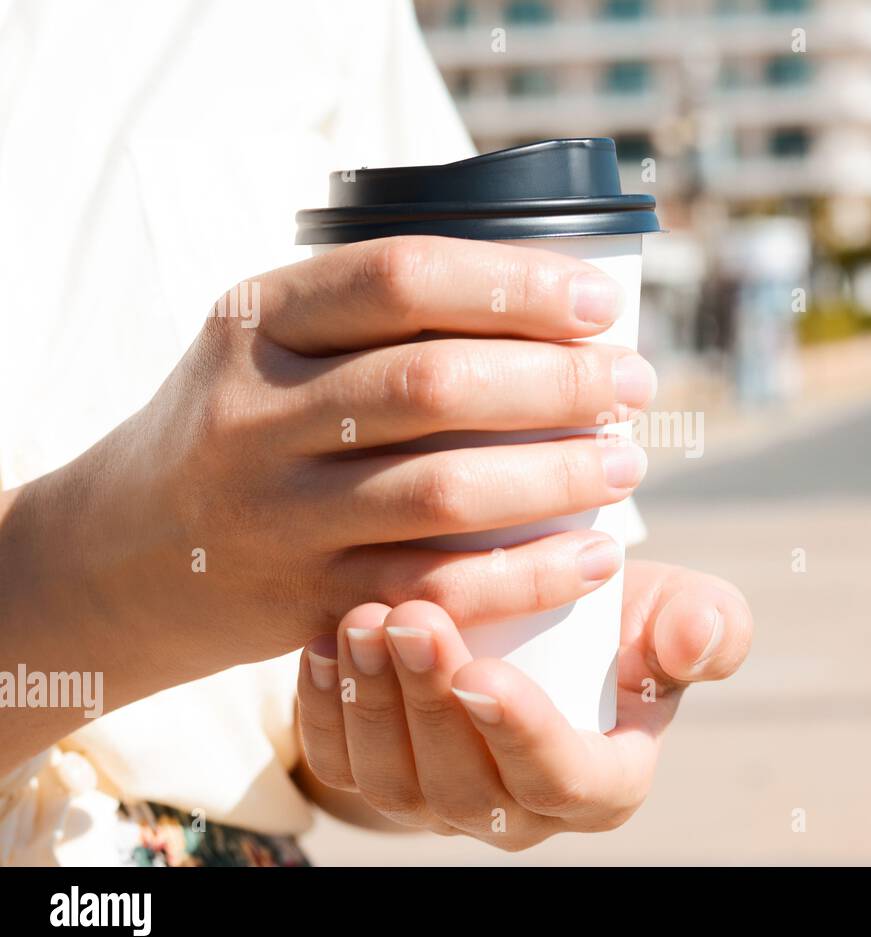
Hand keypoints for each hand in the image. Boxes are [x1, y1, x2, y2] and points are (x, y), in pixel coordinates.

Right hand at [1, 236, 654, 730]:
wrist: (119, 555)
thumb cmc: (235, 427)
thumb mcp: (271, 346)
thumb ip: (376, 320)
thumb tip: (548, 302)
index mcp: (256, 323)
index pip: (398, 279)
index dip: (514, 285)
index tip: (600, 299)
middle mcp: (256, 416)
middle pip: (433, 385)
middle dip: (558, 382)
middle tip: (632, 385)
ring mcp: (276, 517)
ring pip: (443, 493)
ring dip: (557, 477)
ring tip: (624, 464)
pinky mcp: (304, 605)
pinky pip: (437, 590)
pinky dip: (529, 575)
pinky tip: (592, 556)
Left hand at [295, 560, 752, 848]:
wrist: (539, 618)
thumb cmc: (616, 616)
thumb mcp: (675, 608)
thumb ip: (708, 625)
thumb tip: (696, 643)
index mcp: (601, 781)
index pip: (563, 780)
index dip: (522, 735)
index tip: (483, 671)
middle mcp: (521, 811)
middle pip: (467, 785)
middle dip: (430, 705)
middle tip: (410, 618)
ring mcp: (446, 804)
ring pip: (396, 784)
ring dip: (373, 705)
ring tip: (364, 620)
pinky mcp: (385, 782)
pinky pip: (344, 768)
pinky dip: (325, 714)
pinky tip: (324, 646)